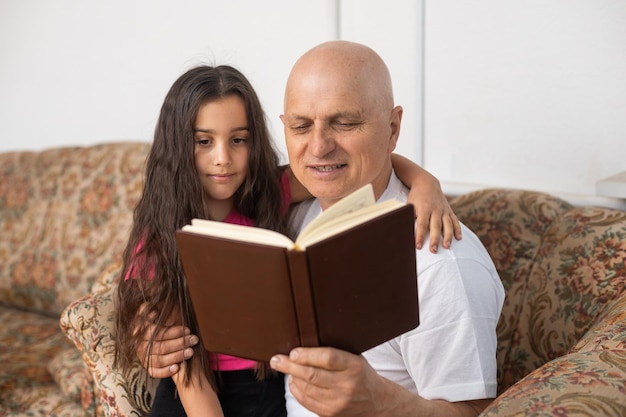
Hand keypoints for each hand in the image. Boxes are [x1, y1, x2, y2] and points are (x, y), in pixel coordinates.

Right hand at [134, 310, 198, 377]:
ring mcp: (143, 358)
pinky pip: (155, 372)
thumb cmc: (161, 324)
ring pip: (159, 360)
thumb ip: (151, 309)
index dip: (173, 332)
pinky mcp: (148, 368)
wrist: (158, 338)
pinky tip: (177, 367)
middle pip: (160, 347)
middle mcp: (139, 346)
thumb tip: (152, 308)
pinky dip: (165, 371)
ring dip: (176, 356)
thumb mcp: (156, 313)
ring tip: (190, 352)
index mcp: (140, 332)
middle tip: (194, 339)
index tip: (187, 329)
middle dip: (179, 343)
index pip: (156, 333)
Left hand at [270, 347, 384, 416]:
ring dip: (292, 377)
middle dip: (290, 366)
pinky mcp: (330, 414)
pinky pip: (306, 401)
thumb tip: (304, 346)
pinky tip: (294, 382)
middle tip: (277, 360)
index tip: (293, 352)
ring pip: (306, 388)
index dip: (307, 354)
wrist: (376, 402)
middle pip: (312, 375)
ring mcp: (338, 402)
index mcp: (354, 366)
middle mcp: (347, 385)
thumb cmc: (361, 374)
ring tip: (286, 369)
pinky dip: (296, 390)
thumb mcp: (355, 358)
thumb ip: (334, 353)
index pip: (327, 358)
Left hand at [409, 183, 461, 252]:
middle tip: (433, 250)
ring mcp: (444, 210)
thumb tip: (404, 230)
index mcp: (424, 208)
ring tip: (446, 247)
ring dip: (448, 236)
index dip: (420, 235)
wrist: (427, 183)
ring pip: (447, 224)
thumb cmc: (415, 197)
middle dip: (435, 239)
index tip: (418, 246)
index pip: (421, 224)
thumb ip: (409, 215)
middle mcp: (435, 209)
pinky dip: (457, 229)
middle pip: (435, 226)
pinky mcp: (449, 210)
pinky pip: (455, 220)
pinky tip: (458, 238)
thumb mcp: (409, 204)